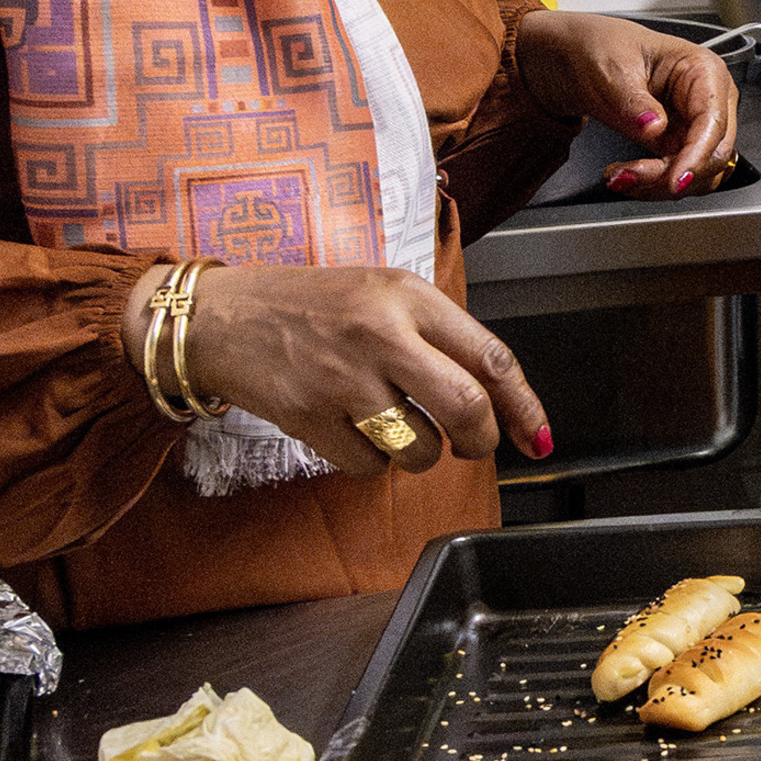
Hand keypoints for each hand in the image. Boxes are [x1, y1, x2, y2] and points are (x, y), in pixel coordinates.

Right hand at [126, 261, 553, 471]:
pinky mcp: (308, 417)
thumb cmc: (313, 305)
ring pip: (419, 448)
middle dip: (481, 440)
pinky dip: (373, 463)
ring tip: (401, 429)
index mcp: (408, 297)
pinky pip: (369, 466)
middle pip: (465, 408)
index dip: (524, 406)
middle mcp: (380, 334)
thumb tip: (498, 398)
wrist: (223, 317)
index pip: (491, 358)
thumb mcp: (384, 293)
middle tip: (473, 445)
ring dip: (422, 455)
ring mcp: (342, 378)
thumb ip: (440, 336)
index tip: (537, 436)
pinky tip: (355, 432)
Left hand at [514, 10, 738, 197]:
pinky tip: (624, 175)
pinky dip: (654, 185)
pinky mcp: (679, 145)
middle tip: (629, 176)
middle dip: (673, 174)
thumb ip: (634, 100)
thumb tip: (655, 127)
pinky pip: (679, 176)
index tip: (673, 180)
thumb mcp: (611, 69)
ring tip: (619, 176)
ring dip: (661, 185)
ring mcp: (695, 126)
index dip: (697, 156)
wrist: (580, 58)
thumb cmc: (601, 49)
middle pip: (713, 154)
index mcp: (703, 70)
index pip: (713, 122)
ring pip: (700, 174)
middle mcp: (708, 100)